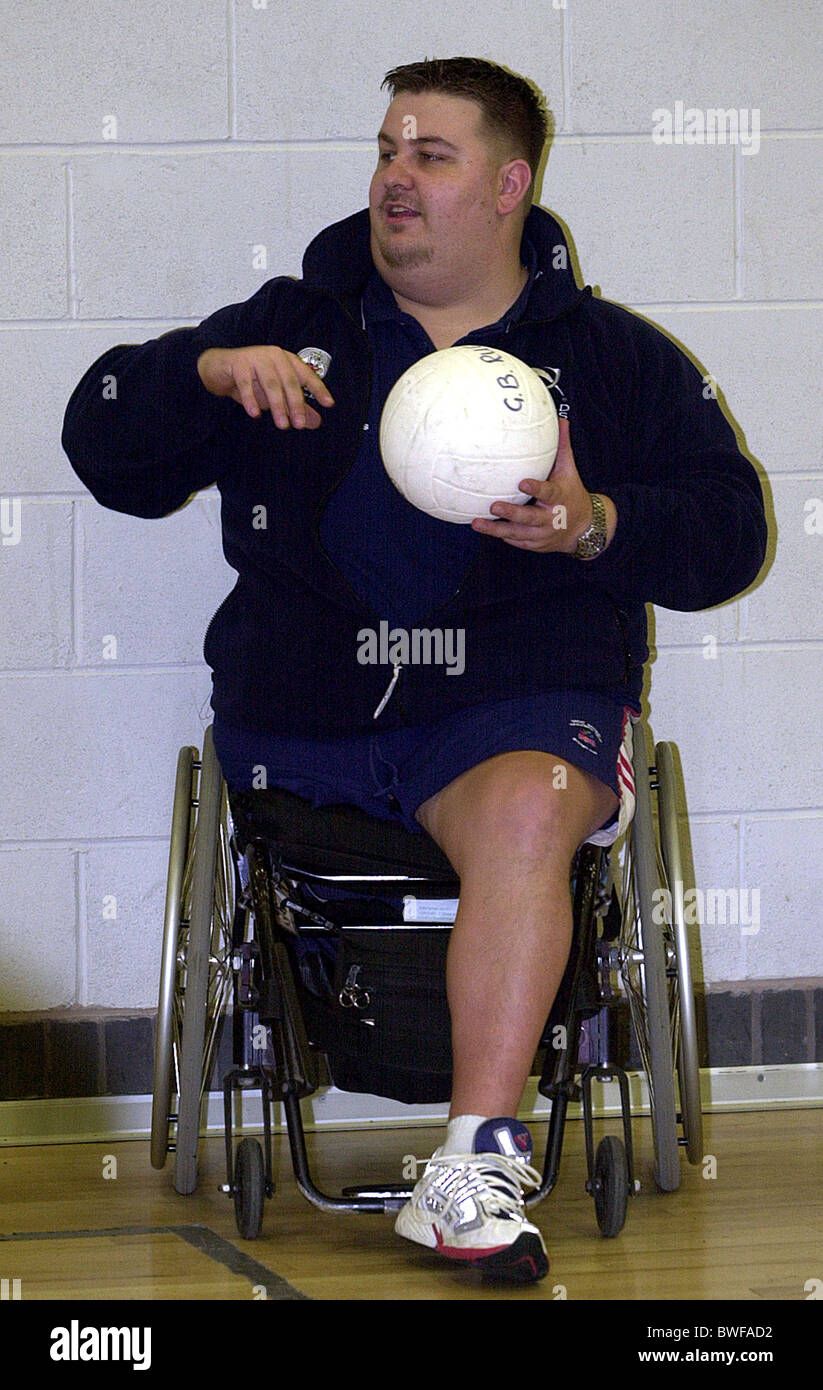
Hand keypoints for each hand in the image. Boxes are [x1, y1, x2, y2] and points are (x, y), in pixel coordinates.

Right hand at [197, 346, 334, 427]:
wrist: (219, 369)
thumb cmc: (251, 380)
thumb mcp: (276, 395)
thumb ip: (296, 406)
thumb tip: (316, 422)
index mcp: (286, 360)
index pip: (306, 375)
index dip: (318, 389)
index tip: (328, 404)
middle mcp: (274, 356)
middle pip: (289, 381)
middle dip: (296, 404)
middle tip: (299, 425)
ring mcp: (256, 357)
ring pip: (271, 383)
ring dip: (277, 405)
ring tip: (282, 424)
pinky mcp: (238, 363)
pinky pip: (246, 383)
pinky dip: (251, 399)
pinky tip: (255, 414)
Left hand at [470, 418, 615, 553]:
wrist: (583, 528)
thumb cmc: (571, 492)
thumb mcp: (569, 470)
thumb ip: (562, 446)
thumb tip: (561, 418)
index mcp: (559, 498)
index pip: (548, 492)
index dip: (536, 488)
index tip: (522, 482)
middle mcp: (551, 518)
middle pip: (530, 518)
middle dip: (512, 513)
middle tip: (494, 506)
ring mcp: (542, 535)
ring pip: (518, 534)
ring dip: (496, 530)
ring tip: (476, 523)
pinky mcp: (534, 545)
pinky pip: (516, 541)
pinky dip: (501, 536)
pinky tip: (484, 528)